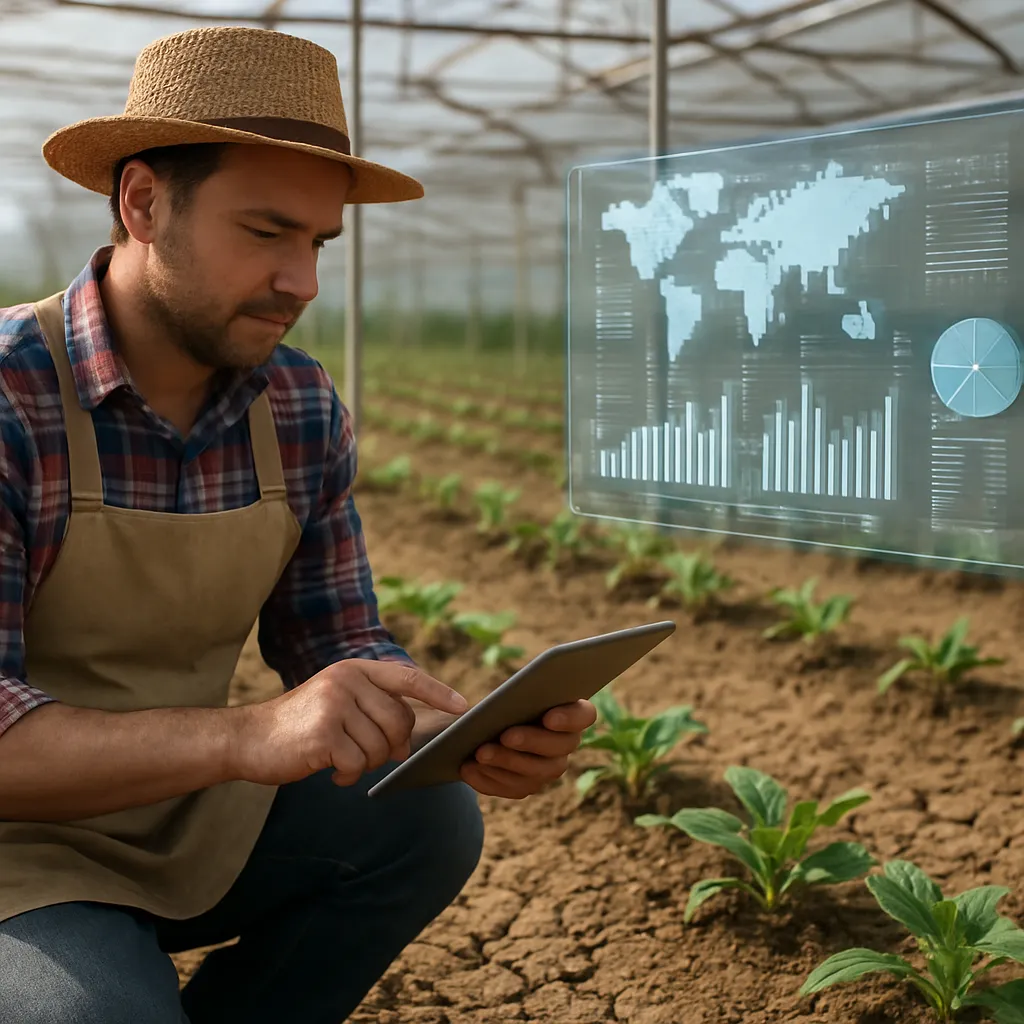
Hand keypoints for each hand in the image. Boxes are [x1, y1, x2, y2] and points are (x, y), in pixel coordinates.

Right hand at [229, 659, 467, 787]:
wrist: (249, 738)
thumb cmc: (300, 726)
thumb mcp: (339, 705)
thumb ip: (375, 714)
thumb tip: (407, 745)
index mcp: (354, 670)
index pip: (407, 678)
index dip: (438, 693)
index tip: (464, 707)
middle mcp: (346, 681)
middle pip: (399, 721)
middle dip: (390, 746)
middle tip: (364, 754)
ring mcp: (334, 705)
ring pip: (380, 746)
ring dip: (365, 763)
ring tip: (339, 758)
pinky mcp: (322, 733)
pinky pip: (357, 764)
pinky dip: (348, 776)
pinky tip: (330, 771)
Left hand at [460, 699, 596, 799]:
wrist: (478, 727)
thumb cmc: (498, 700)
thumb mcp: (501, 690)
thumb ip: (509, 690)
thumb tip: (482, 705)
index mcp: (569, 711)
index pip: (585, 715)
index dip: (570, 718)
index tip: (548, 717)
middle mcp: (565, 743)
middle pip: (560, 747)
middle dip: (531, 741)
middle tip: (506, 735)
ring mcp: (547, 768)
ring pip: (535, 773)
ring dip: (506, 762)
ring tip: (480, 752)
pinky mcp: (526, 786)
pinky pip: (511, 788)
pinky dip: (488, 778)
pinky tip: (467, 768)